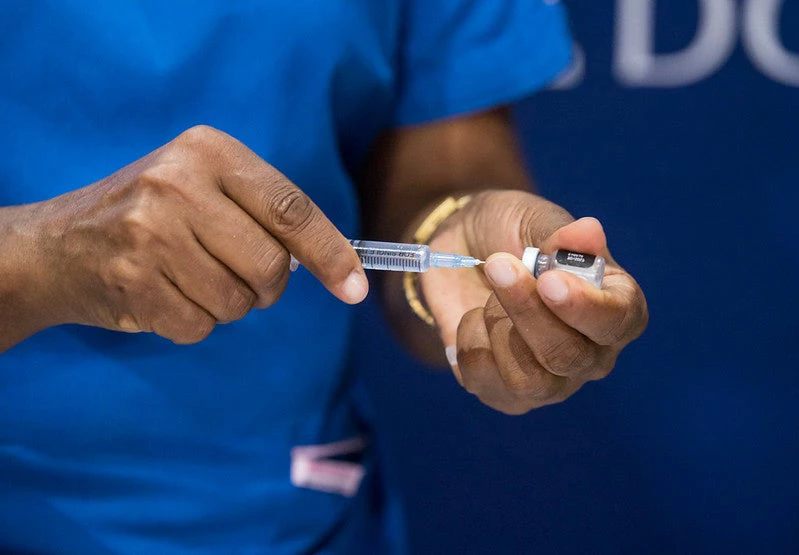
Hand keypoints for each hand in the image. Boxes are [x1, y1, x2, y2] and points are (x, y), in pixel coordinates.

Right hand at [9, 125, 366, 345]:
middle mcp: (178, 186)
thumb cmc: (152, 215)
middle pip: (271, 265)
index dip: (331, 253)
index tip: (356, 288)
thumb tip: (342, 268)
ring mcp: (150, 234)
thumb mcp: (205, 186)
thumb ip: (265, 212)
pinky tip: (164, 294)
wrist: (59, 245)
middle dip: (266, 285)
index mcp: (208, 151)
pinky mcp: (133, 280)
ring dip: (226, 304)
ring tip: (188, 277)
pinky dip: (193, 322)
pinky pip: (200, 327)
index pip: (291, 209)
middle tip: (236, 273)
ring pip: (237, 302)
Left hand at [420, 190, 647, 414]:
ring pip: (530, 379)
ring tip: (489, 294)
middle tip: (498, 264)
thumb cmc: (509, 234)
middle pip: (570, 356)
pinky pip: (484, 380)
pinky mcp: (504, 395)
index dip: (586, 307)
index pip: (620, 321)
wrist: (459, 252)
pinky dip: (469, 339)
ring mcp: (550, 381)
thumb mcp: (532, 222)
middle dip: (527, 310)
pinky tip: (473, 316)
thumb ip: (561, 236)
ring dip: (498, 325)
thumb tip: (588, 231)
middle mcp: (590, 353)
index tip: (549, 281)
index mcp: (613, 306)